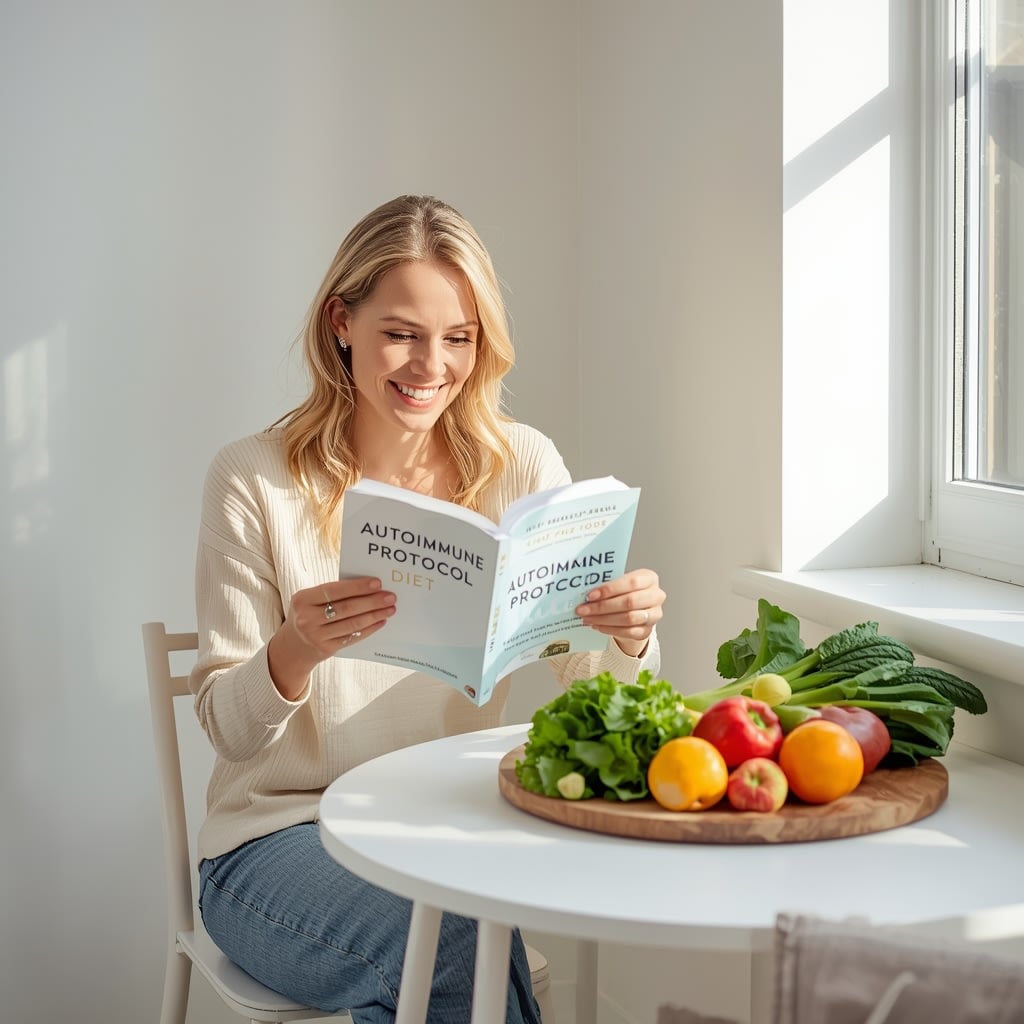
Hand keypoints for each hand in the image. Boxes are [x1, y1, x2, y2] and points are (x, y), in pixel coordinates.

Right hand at [268, 577, 395, 698]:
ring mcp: (315, 636)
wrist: (294, 645)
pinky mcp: (325, 649)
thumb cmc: (310, 613)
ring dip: (374, 615)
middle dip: (372, 601)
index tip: (378, 583)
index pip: (334, 590)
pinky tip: (380, 621)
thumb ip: (334, 593)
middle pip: (346, 608)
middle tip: (390, 597)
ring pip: (352, 624)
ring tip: (390, 609)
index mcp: (302, 599)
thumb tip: (369, 586)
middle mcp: (307, 618)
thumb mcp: (312, 599)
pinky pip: (352, 637)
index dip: (358, 587)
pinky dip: (369, 629)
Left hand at [575, 568, 664, 657]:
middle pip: (630, 602)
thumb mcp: (619, 583)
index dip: (610, 589)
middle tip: (584, 609)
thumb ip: (607, 585)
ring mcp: (654, 614)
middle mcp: (656, 596)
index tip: (590, 595)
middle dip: (603, 606)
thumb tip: (585, 593)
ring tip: (587, 618)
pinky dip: (610, 629)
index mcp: (649, 578)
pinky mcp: (647, 630)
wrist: (637, 609)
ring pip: (629, 618)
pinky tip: (597, 626)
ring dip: (604, 619)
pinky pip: (628, 632)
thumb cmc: (625, 592)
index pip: (631, 582)